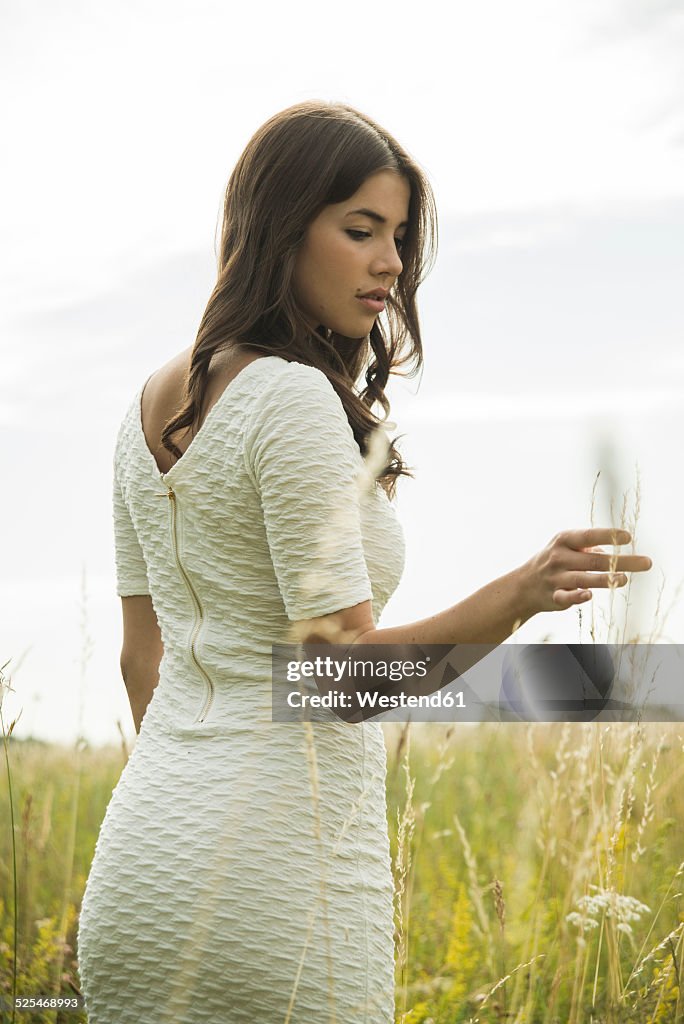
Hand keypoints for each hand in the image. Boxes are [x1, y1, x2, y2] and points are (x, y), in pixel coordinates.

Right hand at [520, 528, 651, 613]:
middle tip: (646, 563)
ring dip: (605, 578)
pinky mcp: (554, 597)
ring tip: (625, 579)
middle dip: (622, 561)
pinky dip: (577, 596)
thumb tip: (613, 552)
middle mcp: (559, 557)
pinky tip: (589, 595)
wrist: (524, 585)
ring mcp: (556, 578)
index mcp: (564, 540)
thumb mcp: (566, 546)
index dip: (608, 536)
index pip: (588, 536)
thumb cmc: (555, 561)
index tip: (627, 538)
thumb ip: (589, 546)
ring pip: (583, 578)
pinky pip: (566, 597)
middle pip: (594, 559)